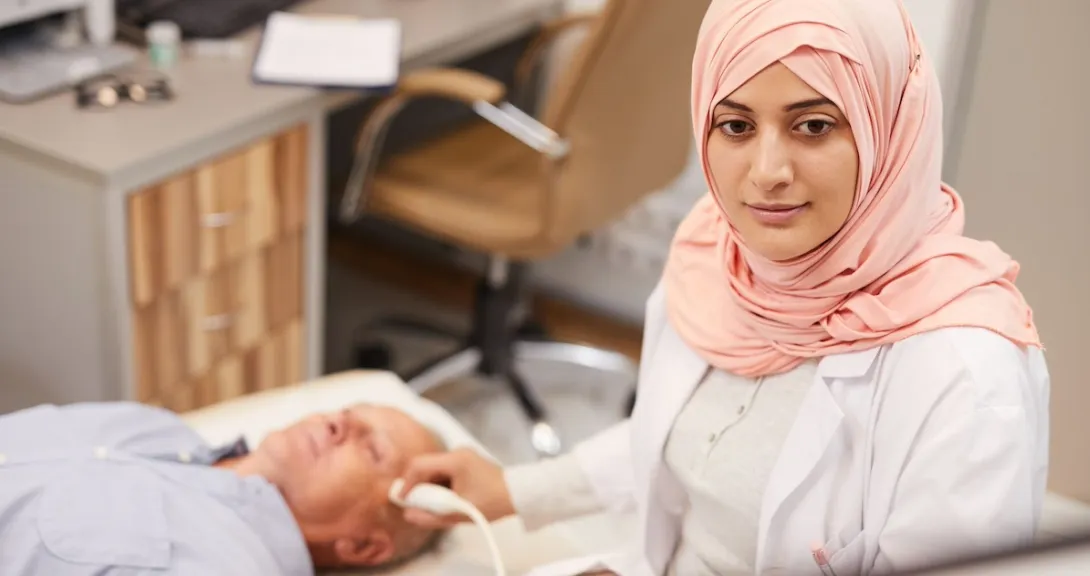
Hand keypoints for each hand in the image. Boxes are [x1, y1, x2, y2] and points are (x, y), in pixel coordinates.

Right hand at [397, 447, 514, 528]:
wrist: (519, 493)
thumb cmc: (492, 502)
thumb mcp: (459, 514)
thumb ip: (431, 516)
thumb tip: (408, 515)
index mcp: (455, 460)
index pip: (419, 465)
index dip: (406, 482)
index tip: (401, 499)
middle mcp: (457, 453)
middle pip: (425, 466)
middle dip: (417, 486)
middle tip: (414, 504)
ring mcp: (462, 455)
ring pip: (434, 468)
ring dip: (429, 486)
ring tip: (431, 505)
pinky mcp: (466, 461)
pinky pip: (444, 470)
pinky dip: (439, 484)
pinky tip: (444, 499)